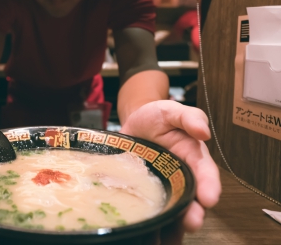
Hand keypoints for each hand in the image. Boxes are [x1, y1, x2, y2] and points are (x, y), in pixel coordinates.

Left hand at [120, 100, 220, 243]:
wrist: (133, 122)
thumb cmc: (157, 116)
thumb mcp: (172, 110)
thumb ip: (189, 117)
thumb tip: (204, 132)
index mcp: (193, 156)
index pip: (205, 173)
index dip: (209, 186)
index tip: (209, 198)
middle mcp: (182, 175)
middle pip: (192, 197)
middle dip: (194, 212)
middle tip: (192, 222)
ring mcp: (165, 184)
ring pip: (174, 206)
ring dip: (175, 221)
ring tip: (172, 232)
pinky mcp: (148, 190)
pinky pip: (152, 206)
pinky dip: (153, 218)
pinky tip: (149, 227)